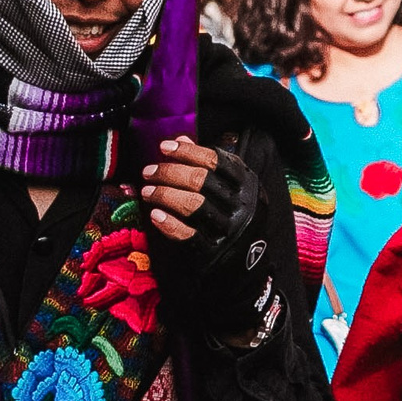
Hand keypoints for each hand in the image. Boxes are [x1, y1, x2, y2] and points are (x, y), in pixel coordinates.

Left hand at [140, 136, 256, 247]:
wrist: (253, 261)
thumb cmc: (237, 214)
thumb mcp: (233, 186)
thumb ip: (208, 163)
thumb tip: (181, 139)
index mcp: (247, 184)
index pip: (214, 160)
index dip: (187, 151)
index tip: (164, 147)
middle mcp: (240, 205)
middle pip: (200, 180)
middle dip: (169, 172)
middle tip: (148, 172)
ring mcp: (229, 229)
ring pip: (193, 205)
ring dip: (165, 195)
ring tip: (147, 191)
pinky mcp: (214, 251)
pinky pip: (189, 235)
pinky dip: (170, 223)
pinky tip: (155, 214)